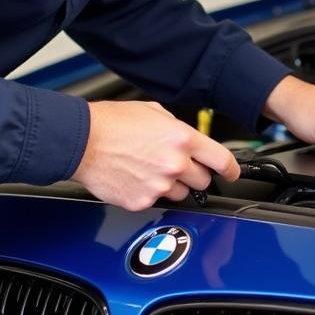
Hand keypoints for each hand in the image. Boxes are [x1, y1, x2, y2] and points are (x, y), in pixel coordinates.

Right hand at [71, 101, 239, 210]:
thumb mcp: (153, 112)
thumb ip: (177, 129)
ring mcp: (159, 185)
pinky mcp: (142, 201)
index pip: (221, 160)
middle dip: (195, 175)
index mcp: (182, 139)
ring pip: (181, 194)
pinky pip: (156, 201)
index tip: (233, 173)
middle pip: (203, 181)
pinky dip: (149, 193)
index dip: (232, 169)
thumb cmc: (112, 123)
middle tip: (178, 166)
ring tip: (150, 169)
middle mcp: (175, 164)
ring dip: (173, 185)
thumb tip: (188, 141)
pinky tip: (135, 177)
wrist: (81, 140)